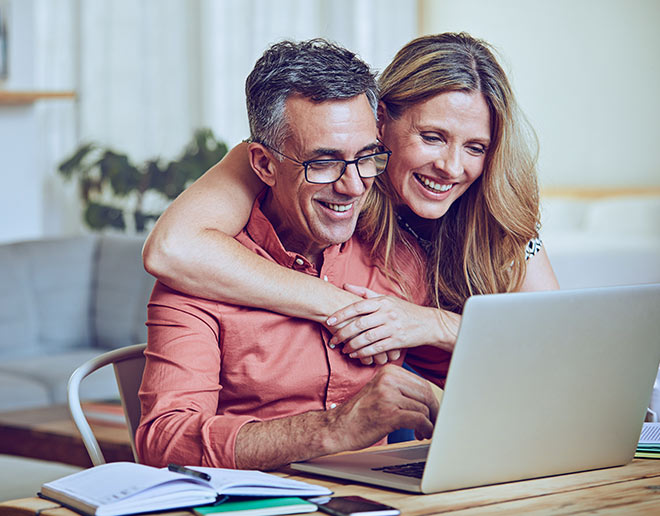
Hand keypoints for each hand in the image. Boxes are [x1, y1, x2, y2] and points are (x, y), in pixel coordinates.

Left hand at [326, 284, 458, 363]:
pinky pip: (376, 349)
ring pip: (366, 338)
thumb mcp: (386, 298)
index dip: (342, 314)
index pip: (358, 306)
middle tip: (332, 339)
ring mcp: (392, 328)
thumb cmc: (403, 310)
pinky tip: (354, 354)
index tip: (329, 321)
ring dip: (351, 345)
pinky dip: (363, 353)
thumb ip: (365, 293)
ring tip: (342, 349)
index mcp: (382, 302)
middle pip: (359, 324)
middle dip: (343, 333)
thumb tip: (345, 285)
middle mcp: (387, 314)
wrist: (428, 323)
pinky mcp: (397, 342)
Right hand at [326, 364, 439, 450]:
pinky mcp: (389, 413)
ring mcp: (388, 395)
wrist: (337, 427)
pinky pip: (420, 419)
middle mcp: (388, 379)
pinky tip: (421, 434)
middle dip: (434, 411)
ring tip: (423, 431)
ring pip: (424, 408)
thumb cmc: (360, 413)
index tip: (434, 412)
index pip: (421, 383)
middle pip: (426, 394)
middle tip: (435, 424)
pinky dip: (425, 429)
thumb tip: (429, 398)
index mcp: (388, 371)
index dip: (432, 400)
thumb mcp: (381, 391)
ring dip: (429, 423)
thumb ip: (401, 389)